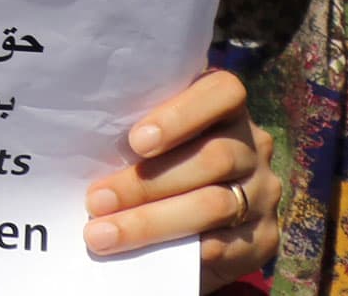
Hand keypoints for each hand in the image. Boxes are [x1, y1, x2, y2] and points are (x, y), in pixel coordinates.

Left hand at [81, 70, 280, 292]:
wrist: (192, 225)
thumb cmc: (155, 164)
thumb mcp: (152, 142)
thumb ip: (138, 137)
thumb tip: (82, 146)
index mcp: (226, 108)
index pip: (223, 92)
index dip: (181, 114)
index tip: (136, 141)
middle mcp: (253, 146)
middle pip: (213, 157)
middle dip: (147, 182)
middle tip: (96, 200)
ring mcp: (263, 192)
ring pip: (214, 204)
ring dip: (152, 221)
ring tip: (102, 234)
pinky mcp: (265, 237)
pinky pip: (225, 245)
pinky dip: (178, 250)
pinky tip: (143, 255)